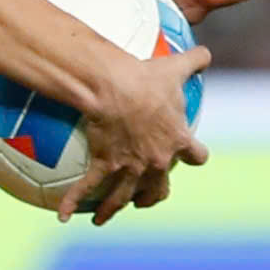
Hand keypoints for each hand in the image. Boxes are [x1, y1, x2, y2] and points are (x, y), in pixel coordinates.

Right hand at [65, 46, 211, 225]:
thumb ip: (195, 60)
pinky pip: (87, 188)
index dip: (196, 156)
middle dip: (152, 195)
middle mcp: (156, 162)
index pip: (197, 156)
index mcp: (177, 141)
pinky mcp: (104, 165)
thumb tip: (206, 52)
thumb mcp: (175, 67)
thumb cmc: (146, 79)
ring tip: (103, 217)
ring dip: (113, 208)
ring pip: (123, 197)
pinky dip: (72, 203)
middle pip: (159, 188)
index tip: (192, 156)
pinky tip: (63, 216)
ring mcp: (130, 168)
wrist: (115, 88)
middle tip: (145, 198)